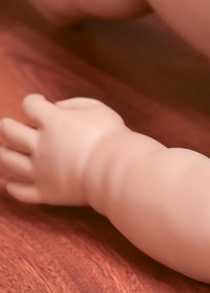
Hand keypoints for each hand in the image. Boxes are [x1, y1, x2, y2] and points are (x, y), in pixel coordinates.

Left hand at [0, 95, 125, 205]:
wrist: (116, 169)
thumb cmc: (111, 136)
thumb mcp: (98, 108)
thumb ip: (74, 104)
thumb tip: (56, 107)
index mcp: (53, 121)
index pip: (30, 105)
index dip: (32, 101)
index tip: (38, 101)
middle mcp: (39, 144)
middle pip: (10, 131)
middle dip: (7, 125)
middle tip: (9, 124)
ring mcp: (40, 170)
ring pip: (8, 160)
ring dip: (4, 153)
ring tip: (5, 150)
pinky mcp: (46, 191)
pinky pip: (21, 192)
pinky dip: (13, 188)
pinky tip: (10, 185)